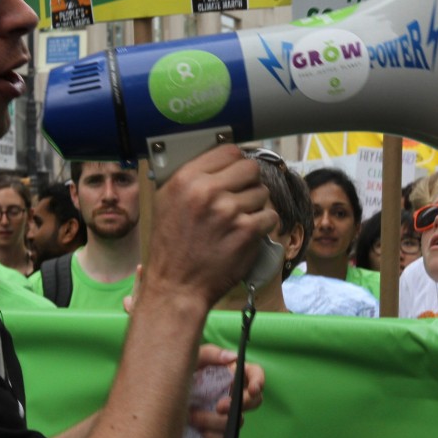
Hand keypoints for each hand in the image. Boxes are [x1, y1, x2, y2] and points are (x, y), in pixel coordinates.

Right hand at [139, 145, 277, 310]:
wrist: (176, 286)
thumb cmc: (171, 247)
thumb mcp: (168, 202)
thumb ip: (193, 178)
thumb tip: (222, 162)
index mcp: (186, 179)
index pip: (229, 151)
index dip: (236, 163)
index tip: (236, 174)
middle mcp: (208, 191)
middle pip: (250, 168)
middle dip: (249, 183)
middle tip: (240, 198)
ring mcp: (229, 211)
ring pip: (262, 193)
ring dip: (255, 207)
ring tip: (237, 222)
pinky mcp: (247, 231)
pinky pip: (270, 216)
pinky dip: (262, 226)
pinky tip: (246, 235)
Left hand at [188, 344, 264, 437]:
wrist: (163, 396)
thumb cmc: (182, 372)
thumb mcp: (193, 358)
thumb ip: (211, 354)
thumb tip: (232, 357)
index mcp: (233, 373)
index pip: (255, 374)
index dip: (258, 381)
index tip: (252, 389)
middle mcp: (234, 394)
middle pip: (254, 401)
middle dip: (240, 405)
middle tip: (219, 407)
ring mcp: (228, 414)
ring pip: (237, 421)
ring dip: (216, 421)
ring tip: (192, 416)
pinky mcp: (219, 431)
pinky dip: (214, 437)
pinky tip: (200, 432)